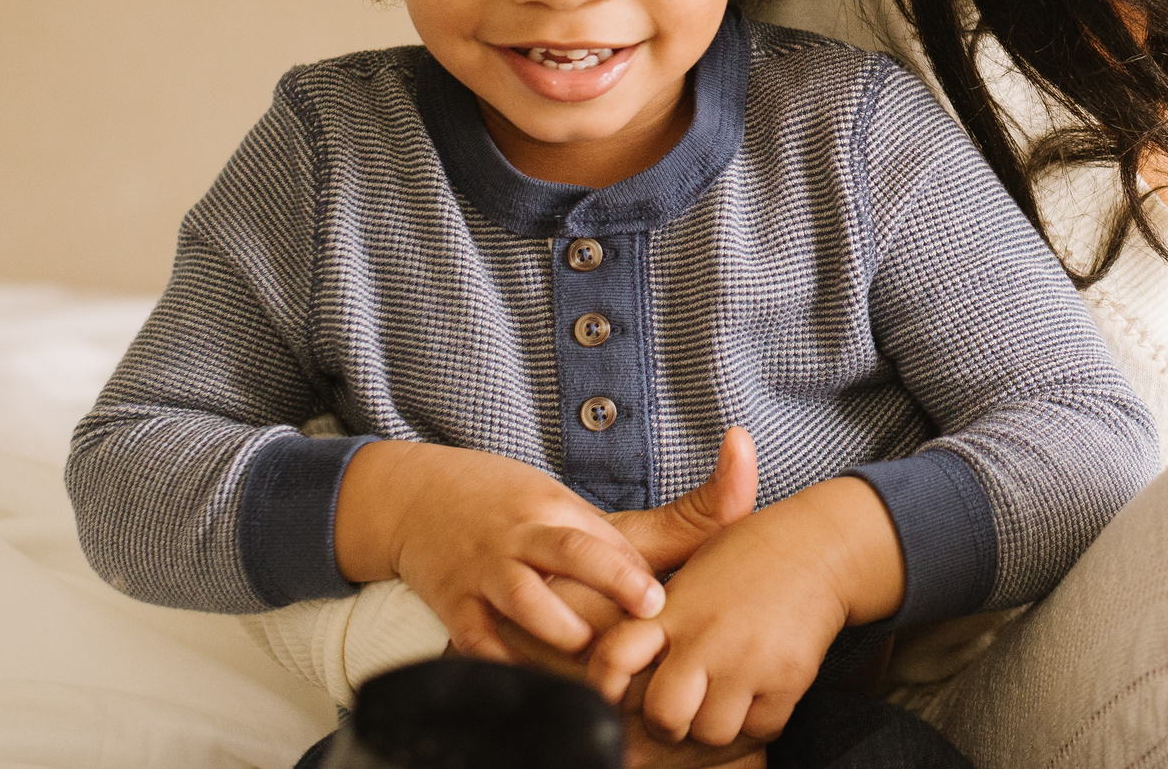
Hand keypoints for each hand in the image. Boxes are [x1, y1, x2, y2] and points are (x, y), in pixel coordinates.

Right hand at [479, 428, 764, 674]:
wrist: (419, 498)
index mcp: (564, 514)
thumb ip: (676, 520)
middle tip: (639, 619)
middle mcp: (527, 540)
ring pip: (526, 605)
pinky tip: (537, 686)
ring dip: (558, 634)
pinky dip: (505, 665)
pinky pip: (480, 644)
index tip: (656, 602)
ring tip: (588, 661)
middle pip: (572, 557)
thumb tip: (748, 482)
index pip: (608, 544)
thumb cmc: (526, 513)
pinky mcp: (454, 611)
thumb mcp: (593, 514)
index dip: (631, 576)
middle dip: (607, 585)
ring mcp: (487, 576)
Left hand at [588, 475, 905, 747]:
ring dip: (718, 722)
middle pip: (663, 714)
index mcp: (672, 608)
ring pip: (712, 731)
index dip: (606, 684)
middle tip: (685, 704)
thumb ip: (655, 617)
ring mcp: (748, 658)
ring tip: (729, 692)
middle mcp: (705, 635)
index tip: (618, 691)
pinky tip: (761, 689)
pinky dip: (759, 719)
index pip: (614, 658)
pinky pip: (761, 728)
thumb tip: (622, 672)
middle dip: (670, 720)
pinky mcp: (788, 675)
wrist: (820, 544)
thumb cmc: (747, 558)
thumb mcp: (691, 569)